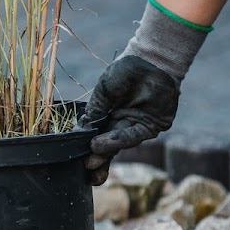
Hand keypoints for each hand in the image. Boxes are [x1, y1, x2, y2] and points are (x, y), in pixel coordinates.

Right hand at [81, 55, 179, 185]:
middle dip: (98, 159)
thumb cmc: (124, 72)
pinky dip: (119, 141)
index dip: (86, 148)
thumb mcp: (103, 92)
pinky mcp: (154, 126)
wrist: (151, 61)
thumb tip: (78, 134)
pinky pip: (134, 136)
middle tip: (86, 169)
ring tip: (92, 157)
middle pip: (108, 145)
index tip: (75, 159)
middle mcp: (122, 123)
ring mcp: (138, 125)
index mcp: (108, 115)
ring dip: (105, 151)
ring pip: (120, 143)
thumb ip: (94, 112)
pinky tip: (102, 144)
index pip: (96, 135)